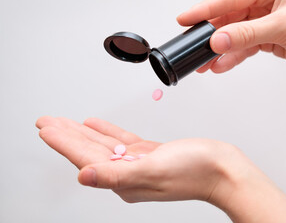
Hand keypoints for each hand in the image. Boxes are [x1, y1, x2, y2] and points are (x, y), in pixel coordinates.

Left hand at [36, 116, 233, 202]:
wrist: (222, 169)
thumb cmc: (194, 171)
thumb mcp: (152, 170)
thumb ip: (115, 174)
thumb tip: (83, 177)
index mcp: (124, 180)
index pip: (85, 159)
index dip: (64, 142)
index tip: (46, 128)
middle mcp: (128, 174)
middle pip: (90, 151)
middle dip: (67, 135)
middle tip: (48, 122)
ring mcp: (139, 163)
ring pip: (103, 145)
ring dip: (83, 132)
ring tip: (66, 122)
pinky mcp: (150, 154)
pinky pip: (122, 140)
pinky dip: (107, 131)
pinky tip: (96, 125)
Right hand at [177, 0, 285, 105]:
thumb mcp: (284, 27)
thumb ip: (248, 34)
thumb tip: (219, 39)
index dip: (206, 8)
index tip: (186, 18)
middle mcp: (266, 3)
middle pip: (229, 16)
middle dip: (211, 33)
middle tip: (194, 44)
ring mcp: (266, 22)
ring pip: (234, 34)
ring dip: (220, 49)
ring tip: (205, 62)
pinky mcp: (268, 39)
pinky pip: (243, 47)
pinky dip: (232, 57)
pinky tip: (222, 65)